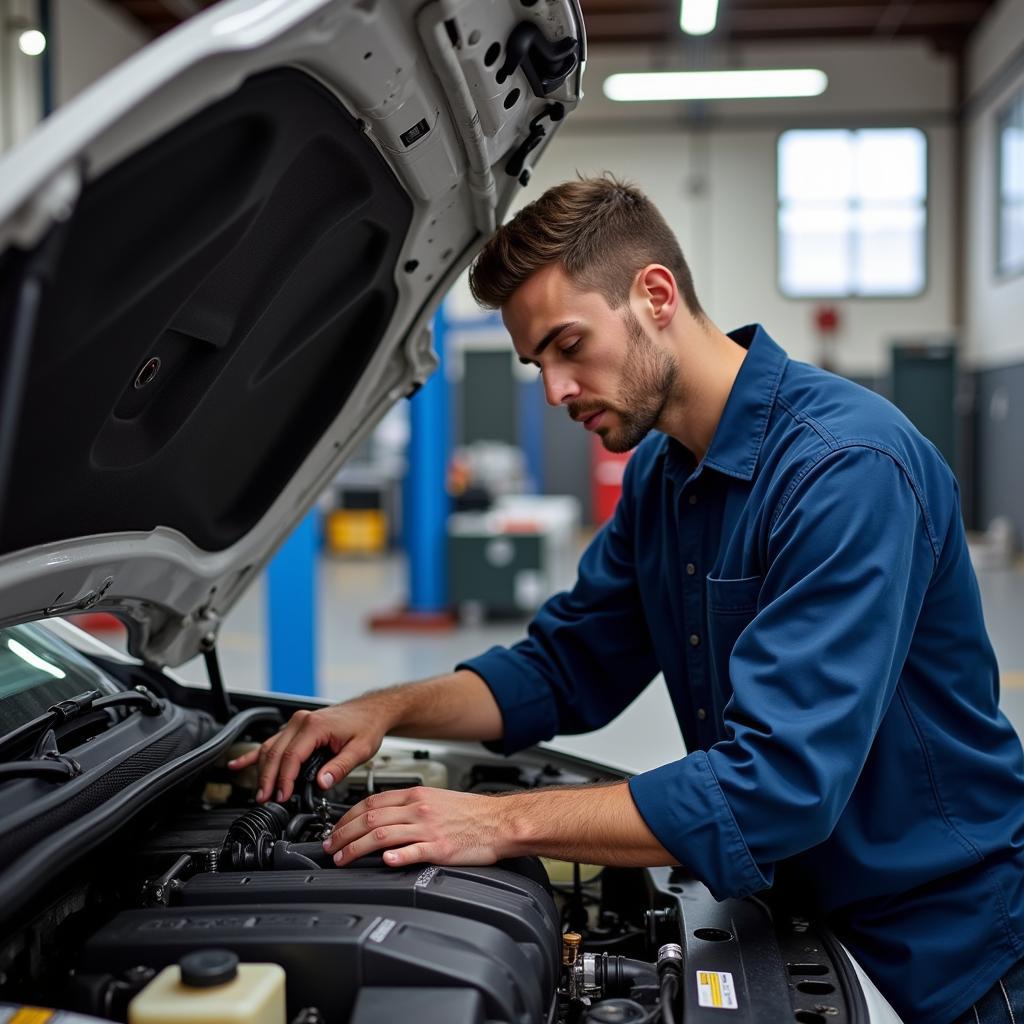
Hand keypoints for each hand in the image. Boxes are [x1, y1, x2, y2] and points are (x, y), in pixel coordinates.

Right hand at [227, 701, 391, 802]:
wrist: (370, 711)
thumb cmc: (366, 726)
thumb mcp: (360, 749)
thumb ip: (340, 766)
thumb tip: (322, 782)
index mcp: (315, 726)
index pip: (291, 756)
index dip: (284, 779)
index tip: (282, 797)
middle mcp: (301, 721)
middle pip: (275, 753)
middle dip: (268, 779)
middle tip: (265, 800)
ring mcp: (296, 723)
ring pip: (269, 749)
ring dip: (261, 772)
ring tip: (259, 793)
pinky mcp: (295, 728)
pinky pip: (270, 742)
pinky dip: (253, 755)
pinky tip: (237, 765)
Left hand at [322, 787, 510, 867]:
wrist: (499, 821)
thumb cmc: (470, 813)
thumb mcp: (435, 800)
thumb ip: (408, 807)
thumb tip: (381, 817)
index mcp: (416, 795)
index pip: (371, 802)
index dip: (346, 817)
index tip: (335, 829)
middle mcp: (418, 809)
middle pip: (370, 819)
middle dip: (343, 834)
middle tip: (330, 847)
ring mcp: (428, 828)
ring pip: (382, 835)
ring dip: (356, 848)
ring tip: (343, 859)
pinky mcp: (440, 847)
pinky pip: (413, 851)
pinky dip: (395, 856)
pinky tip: (384, 862)